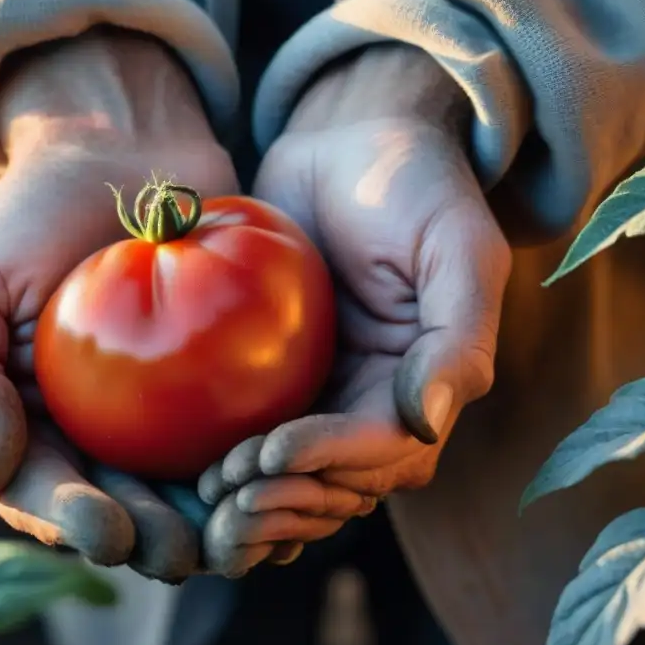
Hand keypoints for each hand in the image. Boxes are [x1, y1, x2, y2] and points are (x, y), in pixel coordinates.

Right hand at [0, 32, 238, 581]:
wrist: (121, 144)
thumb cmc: (32, 211)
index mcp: (30, 421)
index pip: (44, 489)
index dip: (72, 520)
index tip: (109, 528)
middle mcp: (95, 428)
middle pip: (122, 504)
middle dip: (149, 539)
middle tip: (185, 551)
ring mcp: (162, 411)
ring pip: (185, 486)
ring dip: (209, 522)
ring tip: (237, 534)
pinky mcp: (223, 383)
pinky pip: (241, 434)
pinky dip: (259, 464)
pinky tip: (282, 481)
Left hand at [198, 45, 511, 575]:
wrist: (350, 141)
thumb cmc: (411, 184)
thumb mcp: (456, 243)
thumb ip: (457, 334)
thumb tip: (428, 420)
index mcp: (423, 385)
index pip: (383, 450)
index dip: (329, 463)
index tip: (267, 455)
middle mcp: (374, 402)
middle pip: (338, 484)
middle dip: (286, 499)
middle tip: (223, 491)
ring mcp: (322, 394)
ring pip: (295, 479)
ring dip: (255, 503)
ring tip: (203, 499)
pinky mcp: (272, 378)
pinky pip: (253, 436)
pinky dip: (230, 471)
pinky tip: (187, 476)